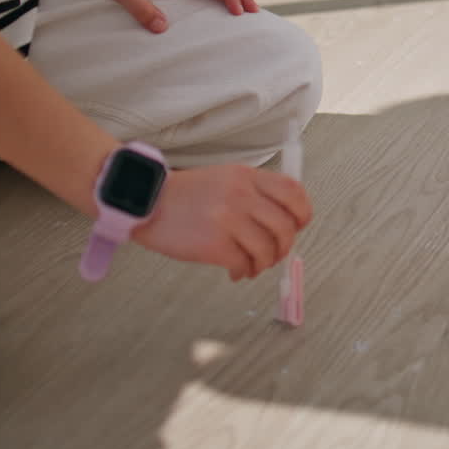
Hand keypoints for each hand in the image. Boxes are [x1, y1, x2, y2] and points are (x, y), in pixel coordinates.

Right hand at [134, 165, 311, 280]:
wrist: (145, 202)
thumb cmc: (187, 195)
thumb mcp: (225, 179)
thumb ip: (254, 193)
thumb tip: (285, 223)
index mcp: (246, 176)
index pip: (292, 191)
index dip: (302, 212)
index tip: (298, 226)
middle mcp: (240, 195)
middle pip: (285, 226)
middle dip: (284, 246)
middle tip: (273, 254)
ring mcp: (227, 219)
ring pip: (267, 249)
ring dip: (264, 263)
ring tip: (251, 265)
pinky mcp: (213, 244)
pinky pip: (243, 264)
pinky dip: (243, 272)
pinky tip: (235, 272)